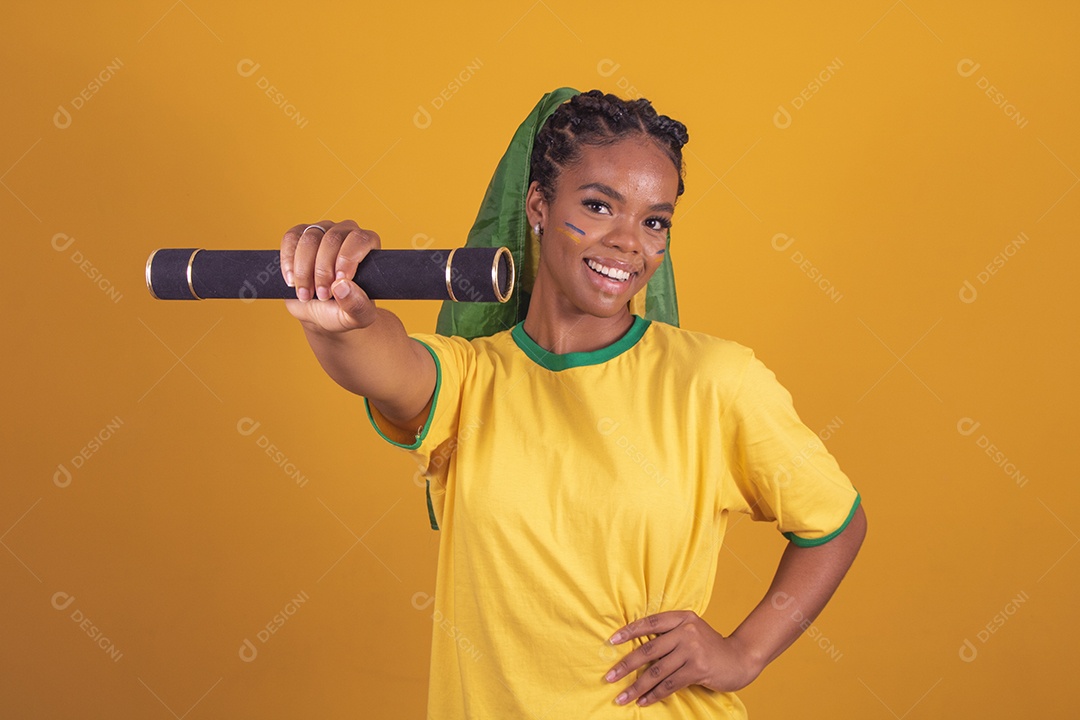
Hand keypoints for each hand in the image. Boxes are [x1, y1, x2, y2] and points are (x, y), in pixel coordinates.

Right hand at [280, 220, 380, 332]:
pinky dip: (288, 261)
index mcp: (367, 246)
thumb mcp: (358, 317)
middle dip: (323, 270)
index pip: (360, 240)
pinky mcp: (299, 236)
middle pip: (332, 239)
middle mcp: (346, 233)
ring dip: (304, 270)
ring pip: (310, 239)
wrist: (322, 313)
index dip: (347, 258)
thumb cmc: (344, 311)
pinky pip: (290, 239)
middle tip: (322, 295)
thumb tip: (341, 286)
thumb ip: (357, 305)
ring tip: (306, 294)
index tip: (339, 281)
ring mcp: (321, 231)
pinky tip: (292, 281)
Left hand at [604, 610, 760, 706]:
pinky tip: (643, 700)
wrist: (740, 658)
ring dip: (637, 686)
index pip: (650, 622)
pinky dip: (654, 694)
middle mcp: (686, 631)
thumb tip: (637, 646)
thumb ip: (669, 634)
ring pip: (657, 671)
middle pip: (648, 650)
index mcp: (682, 617)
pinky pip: (670, 684)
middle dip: (625, 665)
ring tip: (622, 697)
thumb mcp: (692, 630)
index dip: (629, 631)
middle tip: (609, 676)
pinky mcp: (698, 669)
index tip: (610, 641)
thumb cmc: (710, 646)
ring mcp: (692, 650)